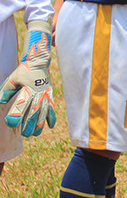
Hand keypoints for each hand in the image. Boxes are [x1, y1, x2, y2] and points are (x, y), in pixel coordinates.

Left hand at [1, 21, 56, 136]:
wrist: (38, 63)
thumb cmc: (23, 72)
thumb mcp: (12, 80)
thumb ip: (5, 92)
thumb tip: (0, 102)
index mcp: (27, 91)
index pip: (21, 106)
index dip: (15, 116)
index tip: (10, 123)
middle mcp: (37, 95)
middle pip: (33, 114)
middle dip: (28, 126)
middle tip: (24, 134)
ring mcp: (45, 96)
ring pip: (43, 114)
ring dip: (39, 125)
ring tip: (34, 134)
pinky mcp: (50, 95)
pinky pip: (52, 108)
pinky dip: (51, 118)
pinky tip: (50, 126)